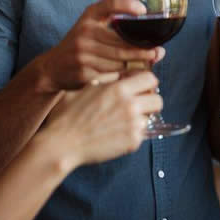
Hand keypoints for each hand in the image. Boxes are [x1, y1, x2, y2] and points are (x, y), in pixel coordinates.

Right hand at [37, 0, 164, 90]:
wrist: (53, 68)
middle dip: (143, 48)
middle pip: (122, 42)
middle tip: (157, 51)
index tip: (143, 10)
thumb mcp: (91, 25)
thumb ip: (114, 21)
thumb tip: (148, 29)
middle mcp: (84, 33)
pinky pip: (112, 75)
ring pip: (120, 60)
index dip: (128, 5)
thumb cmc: (80, 44)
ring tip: (150, 61)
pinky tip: (133, 75)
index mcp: (88, 17)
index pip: (110, 4)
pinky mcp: (84, 73)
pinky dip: (125, 75)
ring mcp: (83, 54)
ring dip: (137, 63)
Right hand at [38, 71, 161, 166]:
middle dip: (150, 101)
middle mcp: (130, 105)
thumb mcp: (85, 86)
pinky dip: (133, 134)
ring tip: (126, 121)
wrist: (61, 144)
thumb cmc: (68, 115)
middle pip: (158, 99)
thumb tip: (121, 74)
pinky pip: (142, 134)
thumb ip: (106, 79)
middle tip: (138, 105)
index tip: (141, 87)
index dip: (147, 82)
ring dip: (142, 118)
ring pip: (151, 118)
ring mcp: (133, 125)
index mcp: (119, 88)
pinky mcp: (132, 142)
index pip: (150, 78)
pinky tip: (118, 134)